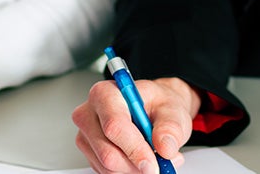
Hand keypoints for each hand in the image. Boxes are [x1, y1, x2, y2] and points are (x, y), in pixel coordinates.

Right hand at [71, 77, 197, 173]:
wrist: (154, 111)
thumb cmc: (158, 105)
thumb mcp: (172, 109)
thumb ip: (170, 127)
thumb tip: (164, 147)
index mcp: (105, 94)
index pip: (114, 126)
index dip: (135, 148)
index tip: (153, 163)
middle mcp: (89, 114)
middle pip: (108, 153)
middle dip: (137, 163)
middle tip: (159, 161)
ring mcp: (86, 137)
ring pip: (108, 168)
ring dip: (135, 169)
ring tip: (152, 155)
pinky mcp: (90, 154)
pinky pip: (108, 173)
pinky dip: (129, 171)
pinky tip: (139, 158)